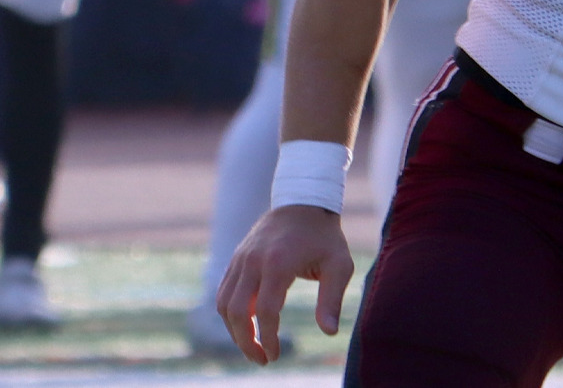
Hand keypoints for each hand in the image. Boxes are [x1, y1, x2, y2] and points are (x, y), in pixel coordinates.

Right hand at [217, 204, 355, 365]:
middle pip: (236, 311)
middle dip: (245, 342)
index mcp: (278, 262)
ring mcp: (240, 259)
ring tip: (254, 347)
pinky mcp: (236, 260)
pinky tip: (247, 327)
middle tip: (262, 360)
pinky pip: (224, 292)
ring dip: (234, 331)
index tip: (275, 356)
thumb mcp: (339, 264)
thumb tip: (329, 332)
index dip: (268, 338)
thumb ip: (332, 298)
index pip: (266, 310)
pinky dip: (230, 314)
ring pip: (224, 304)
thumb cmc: (325, 237)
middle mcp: (253, 261)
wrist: (302, 202)